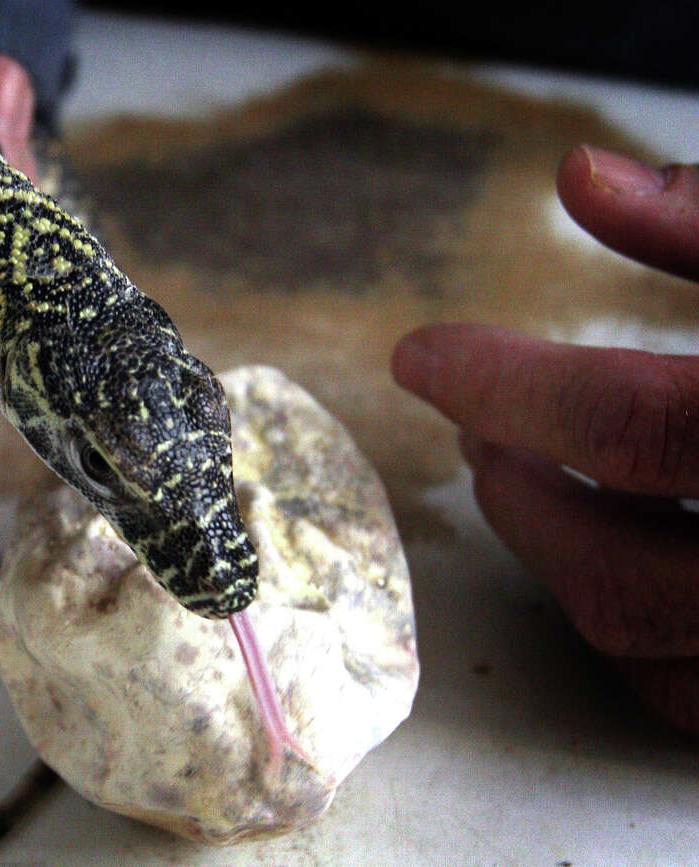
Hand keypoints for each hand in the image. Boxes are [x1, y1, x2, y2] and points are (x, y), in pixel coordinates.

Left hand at [392, 145, 698, 732]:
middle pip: (628, 574)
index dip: (509, 383)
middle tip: (474, 425)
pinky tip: (603, 553)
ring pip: (652, 648)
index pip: (639, 422)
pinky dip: (628, 630)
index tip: (421, 354)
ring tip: (515, 474)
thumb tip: (583, 179)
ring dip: (557, 560)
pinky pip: (693, 700)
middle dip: (522, 495)